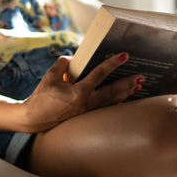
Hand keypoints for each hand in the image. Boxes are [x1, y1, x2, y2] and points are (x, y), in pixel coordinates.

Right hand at [19, 53, 143, 132]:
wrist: (34, 119)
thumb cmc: (41, 97)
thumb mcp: (49, 77)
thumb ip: (62, 65)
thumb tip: (74, 58)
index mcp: (78, 92)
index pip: (99, 74)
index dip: (113, 64)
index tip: (125, 56)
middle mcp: (86, 104)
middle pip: (112, 91)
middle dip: (128, 82)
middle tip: (141, 75)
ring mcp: (88, 113)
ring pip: (112, 102)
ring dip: (126, 93)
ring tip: (138, 86)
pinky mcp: (87, 118)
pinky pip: (106, 110)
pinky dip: (117, 103)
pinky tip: (125, 99)